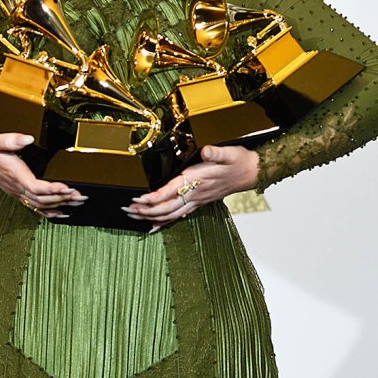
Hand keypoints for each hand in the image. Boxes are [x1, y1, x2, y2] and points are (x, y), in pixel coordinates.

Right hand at [0, 131, 86, 219]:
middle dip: (63, 198)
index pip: (36, 187)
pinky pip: (34, 207)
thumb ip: (11, 139)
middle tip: (81, 196)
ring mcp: (17, 192)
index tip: (68, 187)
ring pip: (41, 204)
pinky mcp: (17, 192)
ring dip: (60, 204)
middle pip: (43, 199)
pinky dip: (49, 212)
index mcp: (15, 174)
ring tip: (77, 202)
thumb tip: (27, 138)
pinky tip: (61, 213)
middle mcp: (16, 186)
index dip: (53, 189)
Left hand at [122, 144, 259, 231]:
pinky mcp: (198, 203)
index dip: (152, 198)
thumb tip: (207, 151)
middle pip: (164, 208)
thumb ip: (216, 152)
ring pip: (169, 214)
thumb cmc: (238, 162)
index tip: (137, 198)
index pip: (170, 192)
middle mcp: (194, 194)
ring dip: (149, 217)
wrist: (251, 173)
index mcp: (196, 180)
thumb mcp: (229, 153)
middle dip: (144, 210)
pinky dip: (164, 222)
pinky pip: (178, 216)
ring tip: (132, 216)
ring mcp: (196, 201)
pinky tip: (153, 227)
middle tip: (126, 209)